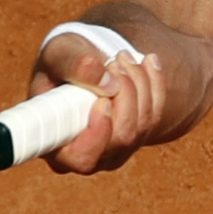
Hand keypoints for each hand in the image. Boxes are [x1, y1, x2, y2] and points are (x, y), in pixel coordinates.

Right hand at [30, 30, 172, 173]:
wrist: (80, 63)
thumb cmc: (59, 63)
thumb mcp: (57, 55)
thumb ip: (74, 65)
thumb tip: (109, 84)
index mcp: (56, 144)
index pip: (82, 158)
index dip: (98, 133)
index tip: (103, 101)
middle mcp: (88, 155)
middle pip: (121, 137)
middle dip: (125, 94)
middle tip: (114, 62)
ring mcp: (115, 150)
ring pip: (142, 125)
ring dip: (140, 84)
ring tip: (123, 56)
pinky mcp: (136, 137)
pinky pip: (156, 115)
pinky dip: (156, 84)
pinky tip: (148, 61)